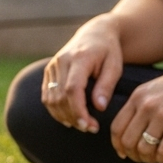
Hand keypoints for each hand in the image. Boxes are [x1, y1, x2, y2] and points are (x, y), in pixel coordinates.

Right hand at [42, 16, 123, 132]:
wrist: (94, 33)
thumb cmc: (108, 51)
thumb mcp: (115, 66)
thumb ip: (106, 86)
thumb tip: (98, 108)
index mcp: (79, 58)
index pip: (72, 89)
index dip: (78, 110)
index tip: (89, 125)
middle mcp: (60, 61)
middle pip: (59, 96)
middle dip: (73, 117)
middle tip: (89, 129)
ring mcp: (51, 66)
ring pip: (50, 99)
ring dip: (64, 116)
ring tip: (81, 125)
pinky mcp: (48, 72)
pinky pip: (47, 96)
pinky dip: (55, 110)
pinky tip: (69, 118)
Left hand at [110, 55, 162, 162]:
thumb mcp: (155, 89)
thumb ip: (140, 105)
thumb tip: (130, 129)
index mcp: (138, 96)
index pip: (116, 127)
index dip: (117, 145)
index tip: (123, 153)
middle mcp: (147, 105)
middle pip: (128, 140)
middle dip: (133, 155)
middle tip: (141, 159)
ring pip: (144, 148)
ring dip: (148, 159)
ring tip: (155, 160)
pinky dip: (162, 159)